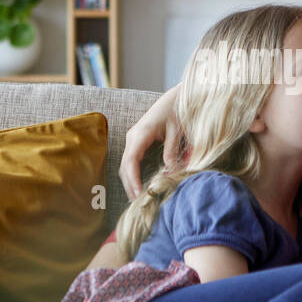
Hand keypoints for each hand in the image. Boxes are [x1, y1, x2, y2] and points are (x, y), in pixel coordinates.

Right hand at [121, 85, 185, 200]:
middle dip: (130, 185)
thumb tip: (169, 175)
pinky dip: (133, 175)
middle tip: (139, 204)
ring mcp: (133, 139)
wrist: (175, 97)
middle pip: (125, 166)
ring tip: (138, 199)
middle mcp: (132, 137)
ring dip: (130, 182)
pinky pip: (131, 161)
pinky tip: (140, 186)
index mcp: (140, 134)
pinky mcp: (137, 141)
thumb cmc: (177, 111)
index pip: (131, 161)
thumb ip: (172, 153)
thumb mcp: (176, 132)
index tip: (138, 195)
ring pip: (126, 165)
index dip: (133, 180)